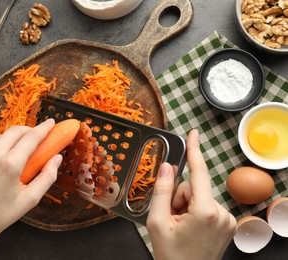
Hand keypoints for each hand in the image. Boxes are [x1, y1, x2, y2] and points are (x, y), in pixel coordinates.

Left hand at [0, 119, 61, 259]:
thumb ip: (47, 176)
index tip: (51, 122)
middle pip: (15, 131)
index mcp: (9, 165)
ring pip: (0, 137)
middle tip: (39, 135)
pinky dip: (0, 146)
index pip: (30, 138)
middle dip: (29, 129)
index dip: (43, 128)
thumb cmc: (1, 215)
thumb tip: (57, 158)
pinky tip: (5, 157)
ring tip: (23, 147)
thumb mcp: (30, 199)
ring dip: (14, 137)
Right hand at [146, 129, 236, 259]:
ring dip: (186, 206)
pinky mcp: (228, 224)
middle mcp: (221, 213)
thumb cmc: (171, 255)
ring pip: (200, 196)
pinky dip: (196, 212)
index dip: (195, 150)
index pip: (198, 173)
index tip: (194, 133)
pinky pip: (207, 205)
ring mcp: (227, 220)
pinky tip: (190, 227)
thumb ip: (162, 190)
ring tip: (180, 226)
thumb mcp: (157, 221)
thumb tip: (167, 166)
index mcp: (204, 211)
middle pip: (194, 186)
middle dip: (179, 197)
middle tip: (171, 217)